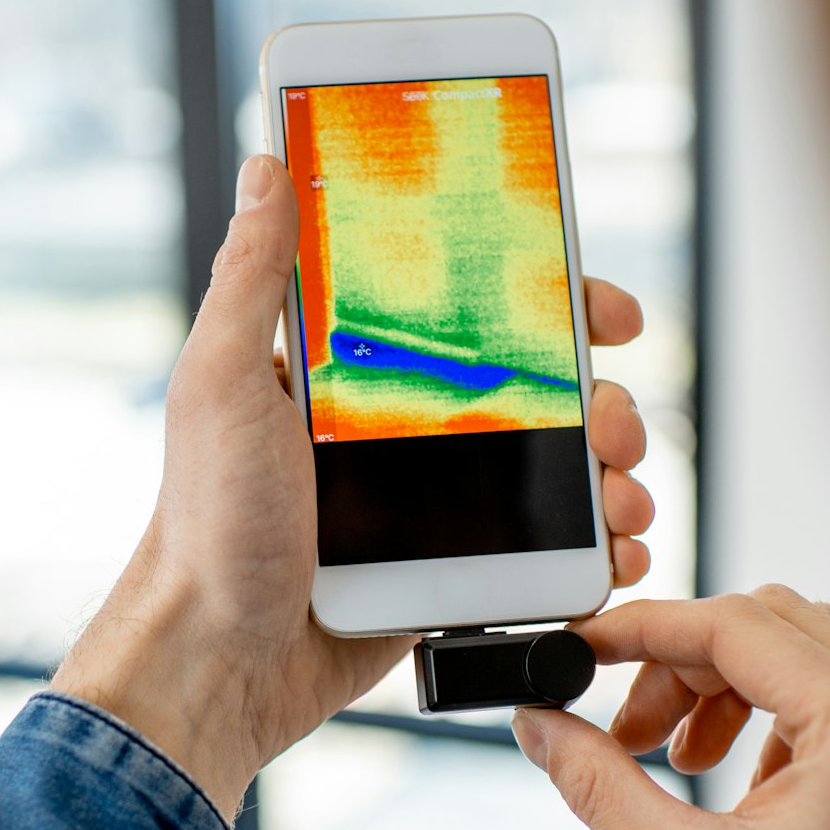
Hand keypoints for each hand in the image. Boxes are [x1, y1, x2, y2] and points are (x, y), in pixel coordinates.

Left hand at [54, 155, 655, 813]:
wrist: (214, 662)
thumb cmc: (204, 524)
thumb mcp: (220, 382)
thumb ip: (249, 277)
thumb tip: (266, 166)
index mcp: (350, 371)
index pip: (468, 309)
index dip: (547, 301)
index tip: (603, 313)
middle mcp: (397, 427)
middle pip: (535, 389)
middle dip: (600, 399)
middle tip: (614, 427)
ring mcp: (428, 502)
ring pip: (554, 468)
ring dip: (613, 474)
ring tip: (624, 502)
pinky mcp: (445, 570)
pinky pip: (542, 549)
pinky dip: (596, 549)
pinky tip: (620, 555)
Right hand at [512, 588, 829, 829]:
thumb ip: (598, 784)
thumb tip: (539, 725)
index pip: (733, 625)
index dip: (642, 629)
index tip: (583, 646)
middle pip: (772, 623)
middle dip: (682, 663)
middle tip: (628, 731)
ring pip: (811, 650)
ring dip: (730, 686)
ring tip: (680, 758)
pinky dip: (780, 714)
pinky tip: (743, 784)